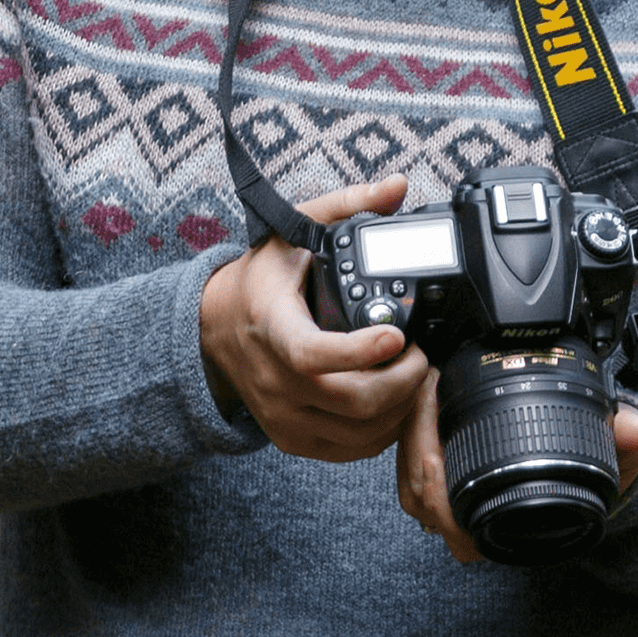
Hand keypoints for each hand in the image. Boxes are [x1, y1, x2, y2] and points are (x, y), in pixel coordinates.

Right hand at [199, 175, 429, 461]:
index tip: (396, 335)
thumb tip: (397, 186)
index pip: (313, 355)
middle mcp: (275, 379)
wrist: (216, 327)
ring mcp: (283, 415)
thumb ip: (347, 203)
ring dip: (398, 408)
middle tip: (421, 355)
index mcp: (273, 326)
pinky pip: (348, 450)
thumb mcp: (294, 231)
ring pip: (355, 433)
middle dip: (400, 381)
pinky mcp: (294, 437)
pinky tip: (395, 402)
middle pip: (349, 401)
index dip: (359, 352)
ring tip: (414, 375)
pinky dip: (382, 432)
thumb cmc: (262, 279)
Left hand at [397, 377, 637, 562]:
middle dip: (413, 448)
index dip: (434, 491)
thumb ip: (629, 440)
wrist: (598, 474)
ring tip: (424, 395)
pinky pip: (413, 473)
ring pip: (410, 488)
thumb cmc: (600, 472)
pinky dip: (411, 439)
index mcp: (514, 528)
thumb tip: (630, 428)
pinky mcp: (450, 483)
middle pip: (420, 501)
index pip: (457, 528)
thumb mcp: (621, 454)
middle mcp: (482, 527)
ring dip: (408, 439)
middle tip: (425, 399)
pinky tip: (425, 405)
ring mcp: (461, 509)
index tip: (432, 451)